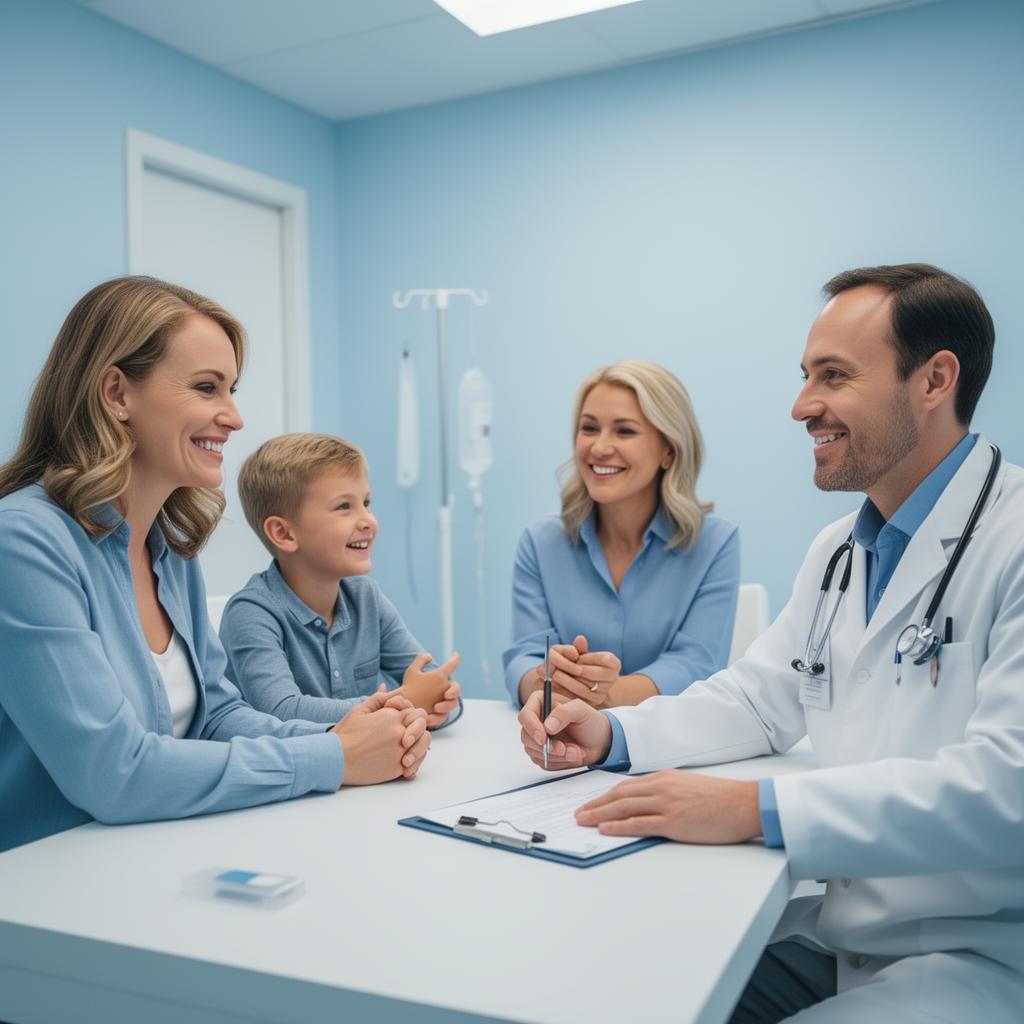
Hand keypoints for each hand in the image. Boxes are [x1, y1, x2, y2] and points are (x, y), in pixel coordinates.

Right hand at [331, 689, 429, 784]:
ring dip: (418, 746)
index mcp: (392, 716)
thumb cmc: (345, 734)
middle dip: (417, 730)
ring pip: (423, 746)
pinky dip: (413, 764)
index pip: (416, 712)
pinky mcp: (396, 769)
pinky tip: (405, 763)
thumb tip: (387, 687)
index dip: (410, 716)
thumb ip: (378, 699)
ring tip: (406, 749)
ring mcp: (400, 751)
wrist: (336, 759)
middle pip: (423, 727)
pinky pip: (415, 765)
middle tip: (406, 736)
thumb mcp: (359, 710)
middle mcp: (400, 732)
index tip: (400, 722)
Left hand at [398, 652, 460, 726]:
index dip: (454, 660)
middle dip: (454, 690)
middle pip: (456, 689)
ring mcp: (442, 704)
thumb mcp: (412, 672)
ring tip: (436, 707)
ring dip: (446, 705)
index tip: (455, 655)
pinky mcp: (437, 717)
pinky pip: (442, 718)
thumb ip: (420, 660)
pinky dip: (436, 718)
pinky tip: (428, 718)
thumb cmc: (409, 687)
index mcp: (440, 678)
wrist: (403, 706)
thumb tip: (430, 656)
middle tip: (447, 694)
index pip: (450, 667)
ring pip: (452, 704)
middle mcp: (444, 691)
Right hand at [517, 692, 611, 769]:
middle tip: (563, 749)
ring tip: (575, 750)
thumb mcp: (581, 710)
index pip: (525, 716)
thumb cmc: (590, 721)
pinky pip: (544, 763)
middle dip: (546, 747)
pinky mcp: (543, 755)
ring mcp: (538, 739)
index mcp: (541, 704)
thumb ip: (564, 713)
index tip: (543, 737)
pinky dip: (560, 762)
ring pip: (534, 753)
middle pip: (526, 737)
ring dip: (557, 756)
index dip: (531, 728)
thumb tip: (547, 726)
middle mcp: (536, 722)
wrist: (600, 741)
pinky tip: (572, 755)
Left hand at [534, 635, 619, 706]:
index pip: (604, 659)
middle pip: (592, 674)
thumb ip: (579, 647)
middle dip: (573, 669)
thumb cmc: (580, 664)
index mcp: (614, 664)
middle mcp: (612, 679)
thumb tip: (579, 639)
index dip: (587, 658)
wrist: (581, 683)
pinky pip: (578, 699)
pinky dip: (565, 692)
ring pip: (584, 688)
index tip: (576, 657)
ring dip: (566, 680)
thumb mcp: (580, 654)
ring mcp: (603, 694)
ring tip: (556, 675)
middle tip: (560, 666)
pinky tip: (556, 686)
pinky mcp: (592, 704)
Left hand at [574, 771, 761, 844]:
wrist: (744, 803)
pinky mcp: (674, 822)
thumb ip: (667, 792)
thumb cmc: (720, 798)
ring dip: (600, 815)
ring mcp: (667, 804)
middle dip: (596, 805)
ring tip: (583, 821)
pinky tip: (605, 829)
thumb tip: (647, 805)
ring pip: (624, 808)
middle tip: (578, 813)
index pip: (626, 786)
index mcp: (664, 778)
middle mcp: (661, 787)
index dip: (605, 796)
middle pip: (619, 796)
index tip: (591, 803)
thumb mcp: (688, 787)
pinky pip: (640, 823)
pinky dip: (619, 826)